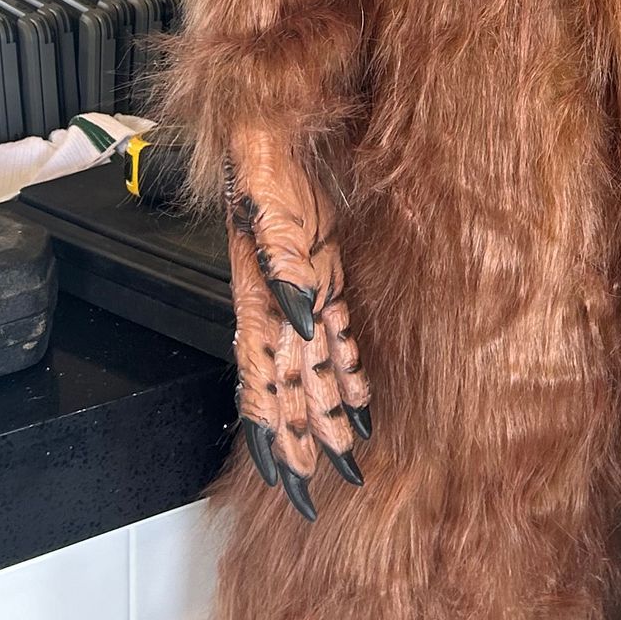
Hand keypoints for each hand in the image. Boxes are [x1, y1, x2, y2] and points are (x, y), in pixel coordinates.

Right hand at [226, 123, 371, 522]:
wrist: (275, 130)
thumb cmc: (263, 168)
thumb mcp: (273, 218)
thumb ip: (287, 274)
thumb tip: (307, 324)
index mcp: (257, 309)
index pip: (264, 392)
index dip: (276, 440)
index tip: (292, 485)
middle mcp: (278, 314)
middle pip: (293, 394)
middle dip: (309, 442)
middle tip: (334, 488)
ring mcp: (303, 297)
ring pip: (318, 372)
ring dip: (333, 414)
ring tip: (351, 455)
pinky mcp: (325, 277)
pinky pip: (338, 339)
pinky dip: (350, 372)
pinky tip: (363, 398)